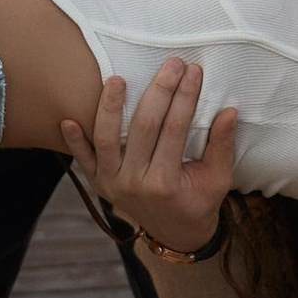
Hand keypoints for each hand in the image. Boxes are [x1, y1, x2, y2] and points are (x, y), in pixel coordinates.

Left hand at [62, 58, 237, 257]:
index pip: (175, 129)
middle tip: (170, 63)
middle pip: (143, 127)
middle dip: (159, 90)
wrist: (174, 234)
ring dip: (109, 107)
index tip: (194, 70)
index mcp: (166, 183)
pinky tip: (67, 118)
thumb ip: (222, 146)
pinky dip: (74, 141)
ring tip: (116, 78)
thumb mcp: (218, 179)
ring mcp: (112, 184)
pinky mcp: (98, 183)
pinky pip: (82, 160)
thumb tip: (230, 111)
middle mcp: (134, 183)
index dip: (185, 97)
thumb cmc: (198, 202)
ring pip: (106, 139)